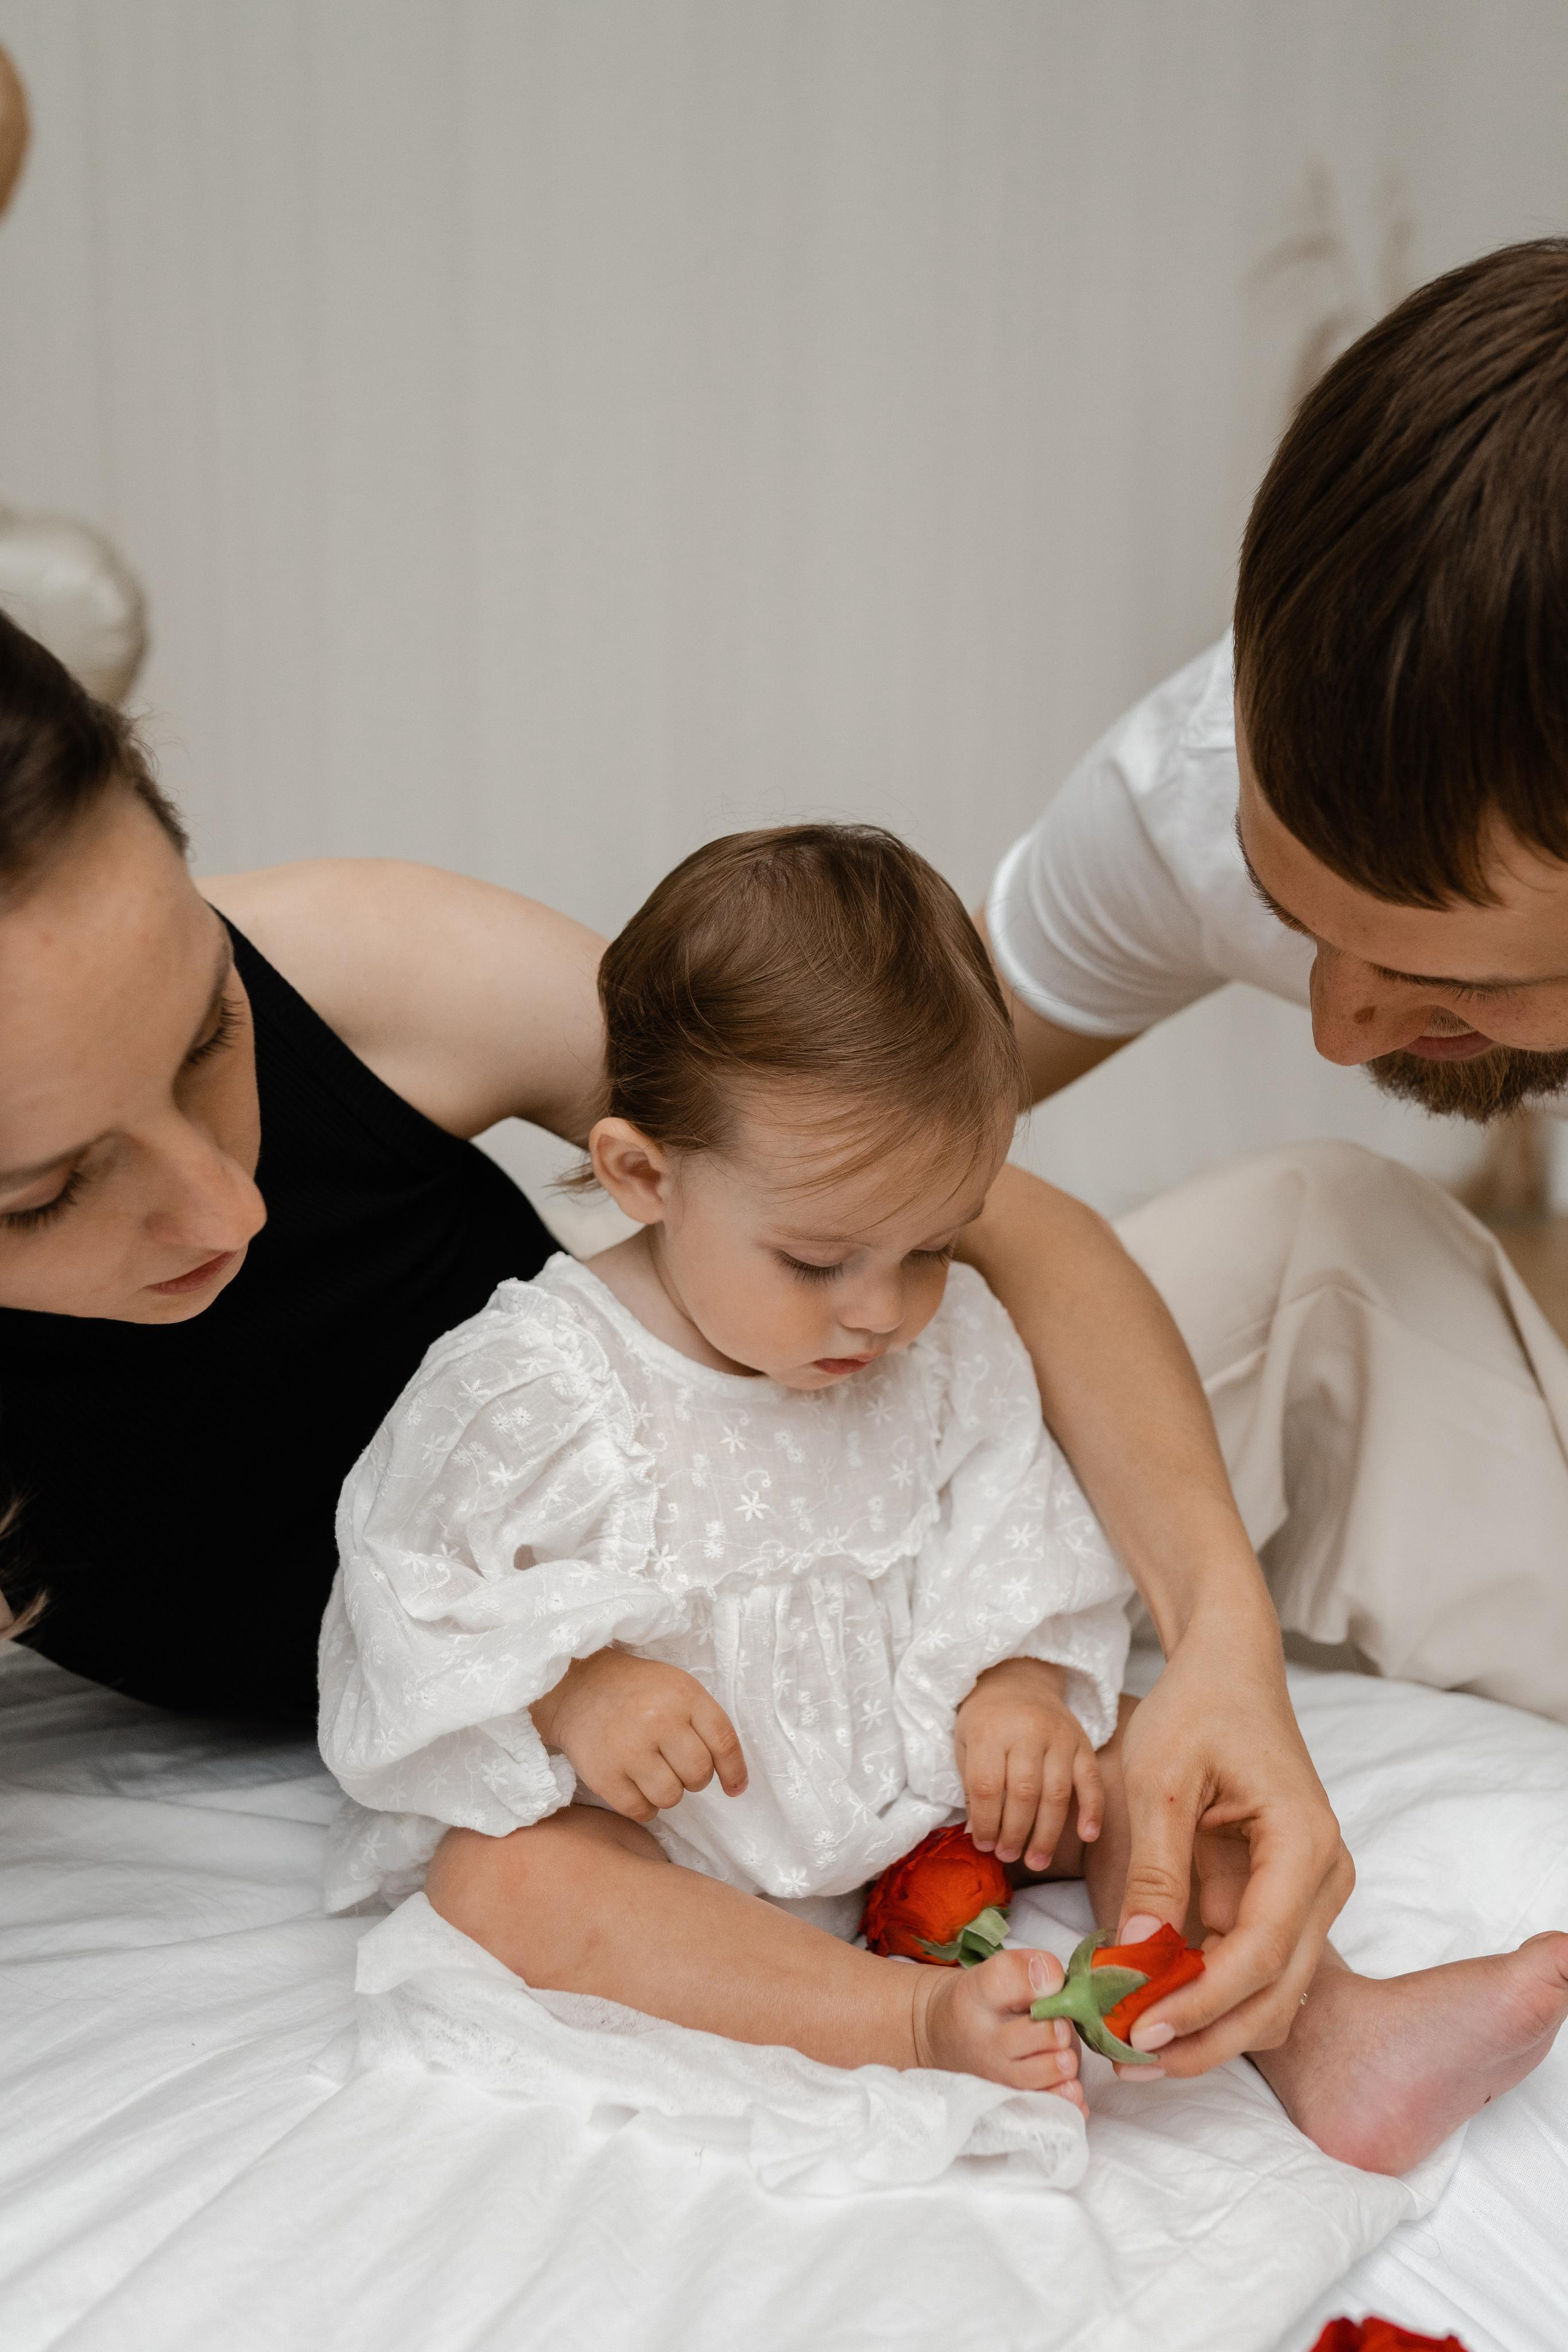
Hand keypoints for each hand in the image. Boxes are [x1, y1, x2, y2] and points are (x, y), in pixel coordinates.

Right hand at [530, 1651, 746, 1823]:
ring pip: (671, 1797)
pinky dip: (643, 1807)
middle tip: (677, 1766)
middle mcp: (658, 1720)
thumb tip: (735, 1782)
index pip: (723, 1743)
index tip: (735, 1788)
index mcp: (683, 1696)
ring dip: (668, 1793)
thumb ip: (706, 1724)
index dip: (734, 1771)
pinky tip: (636, 1787)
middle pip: (699, 1775)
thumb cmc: (637, 1691)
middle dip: (694, 1778)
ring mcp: (629, 1749)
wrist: (576, 1687)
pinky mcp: (604, 1775)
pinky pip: (640, 1810)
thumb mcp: (677, 1688)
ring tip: (654, 1773)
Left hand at [954, 1657, 1103, 1871]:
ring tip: (1036, 1861)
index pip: (988, 1786)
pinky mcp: (1082, 1741)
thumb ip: (970, 1785)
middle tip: (1008, 1857)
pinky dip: (1092, 1810)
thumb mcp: (965, 1742)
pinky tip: (1087, 1836)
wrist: (1018, 1679)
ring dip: (1047, 1834)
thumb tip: (979, 1834)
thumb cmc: (986, 1719)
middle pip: (1024, 1793)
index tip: (984, 1845)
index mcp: (990, 1731)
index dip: (986, 1822)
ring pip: (1056, 1794)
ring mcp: (1059, 1736)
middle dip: (1016, 1834)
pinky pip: (1091, 1780)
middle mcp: (1026, 1731)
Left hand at [1113, 1601, 1352, 2075]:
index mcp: (1304, 1845)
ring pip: (1272, 1991)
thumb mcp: (1160, 1778)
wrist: (1230, 1669)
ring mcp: (1311, 1892)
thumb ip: (1156, 1869)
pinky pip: (1257, 1964)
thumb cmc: (1198, 1708)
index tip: (1141, 2027)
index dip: (1202, 2001)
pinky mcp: (1286, 1896)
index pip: (1260, 1951)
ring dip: (1211, 2025)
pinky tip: (1153, 1999)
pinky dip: (1211, 1993)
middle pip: (1277, 1991)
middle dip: (1208, 2035)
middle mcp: (1324, 1878)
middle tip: (1132, 2059)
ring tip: (1134, 2041)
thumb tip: (1137, 1953)